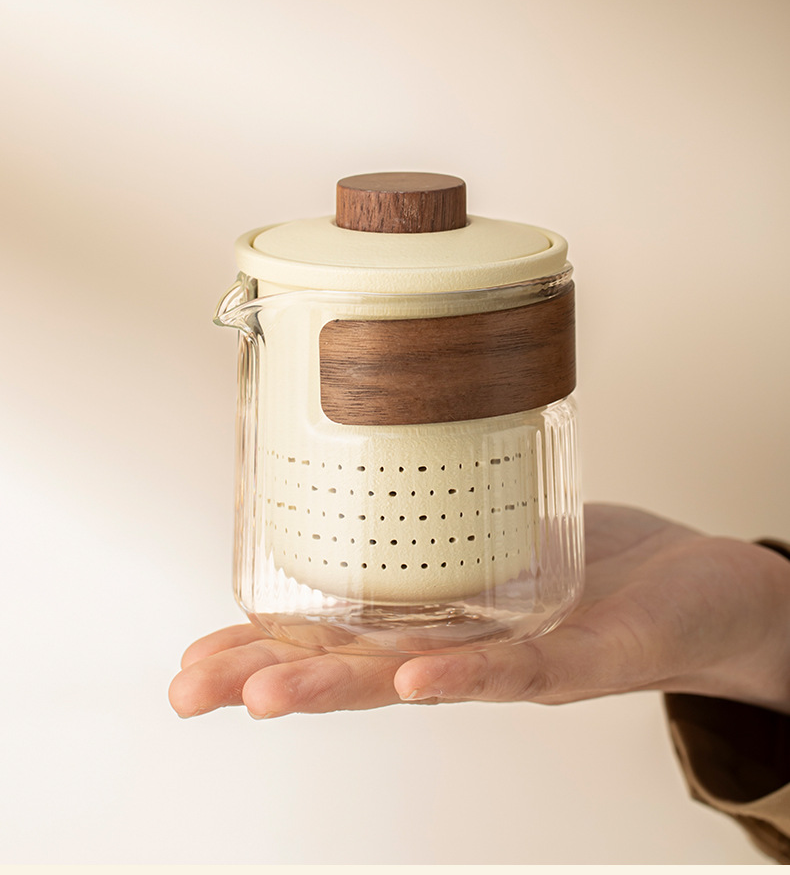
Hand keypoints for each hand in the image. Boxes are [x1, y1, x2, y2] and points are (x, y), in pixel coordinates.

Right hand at [168, 503, 789, 718]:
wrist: (707, 594)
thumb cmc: (604, 566)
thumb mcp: (510, 528)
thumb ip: (455, 511)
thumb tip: (392, 454)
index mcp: (441, 617)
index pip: (337, 634)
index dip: (264, 645)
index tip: (195, 654)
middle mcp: (465, 649)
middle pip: (355, 667)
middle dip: (268, 677)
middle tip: (190, 691)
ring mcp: (518, 659)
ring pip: (414, 677)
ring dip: (340, 686)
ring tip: (266, 692)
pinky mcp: (582, 655)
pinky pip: (515, 668)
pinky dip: (462, 672)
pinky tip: (414, 678)